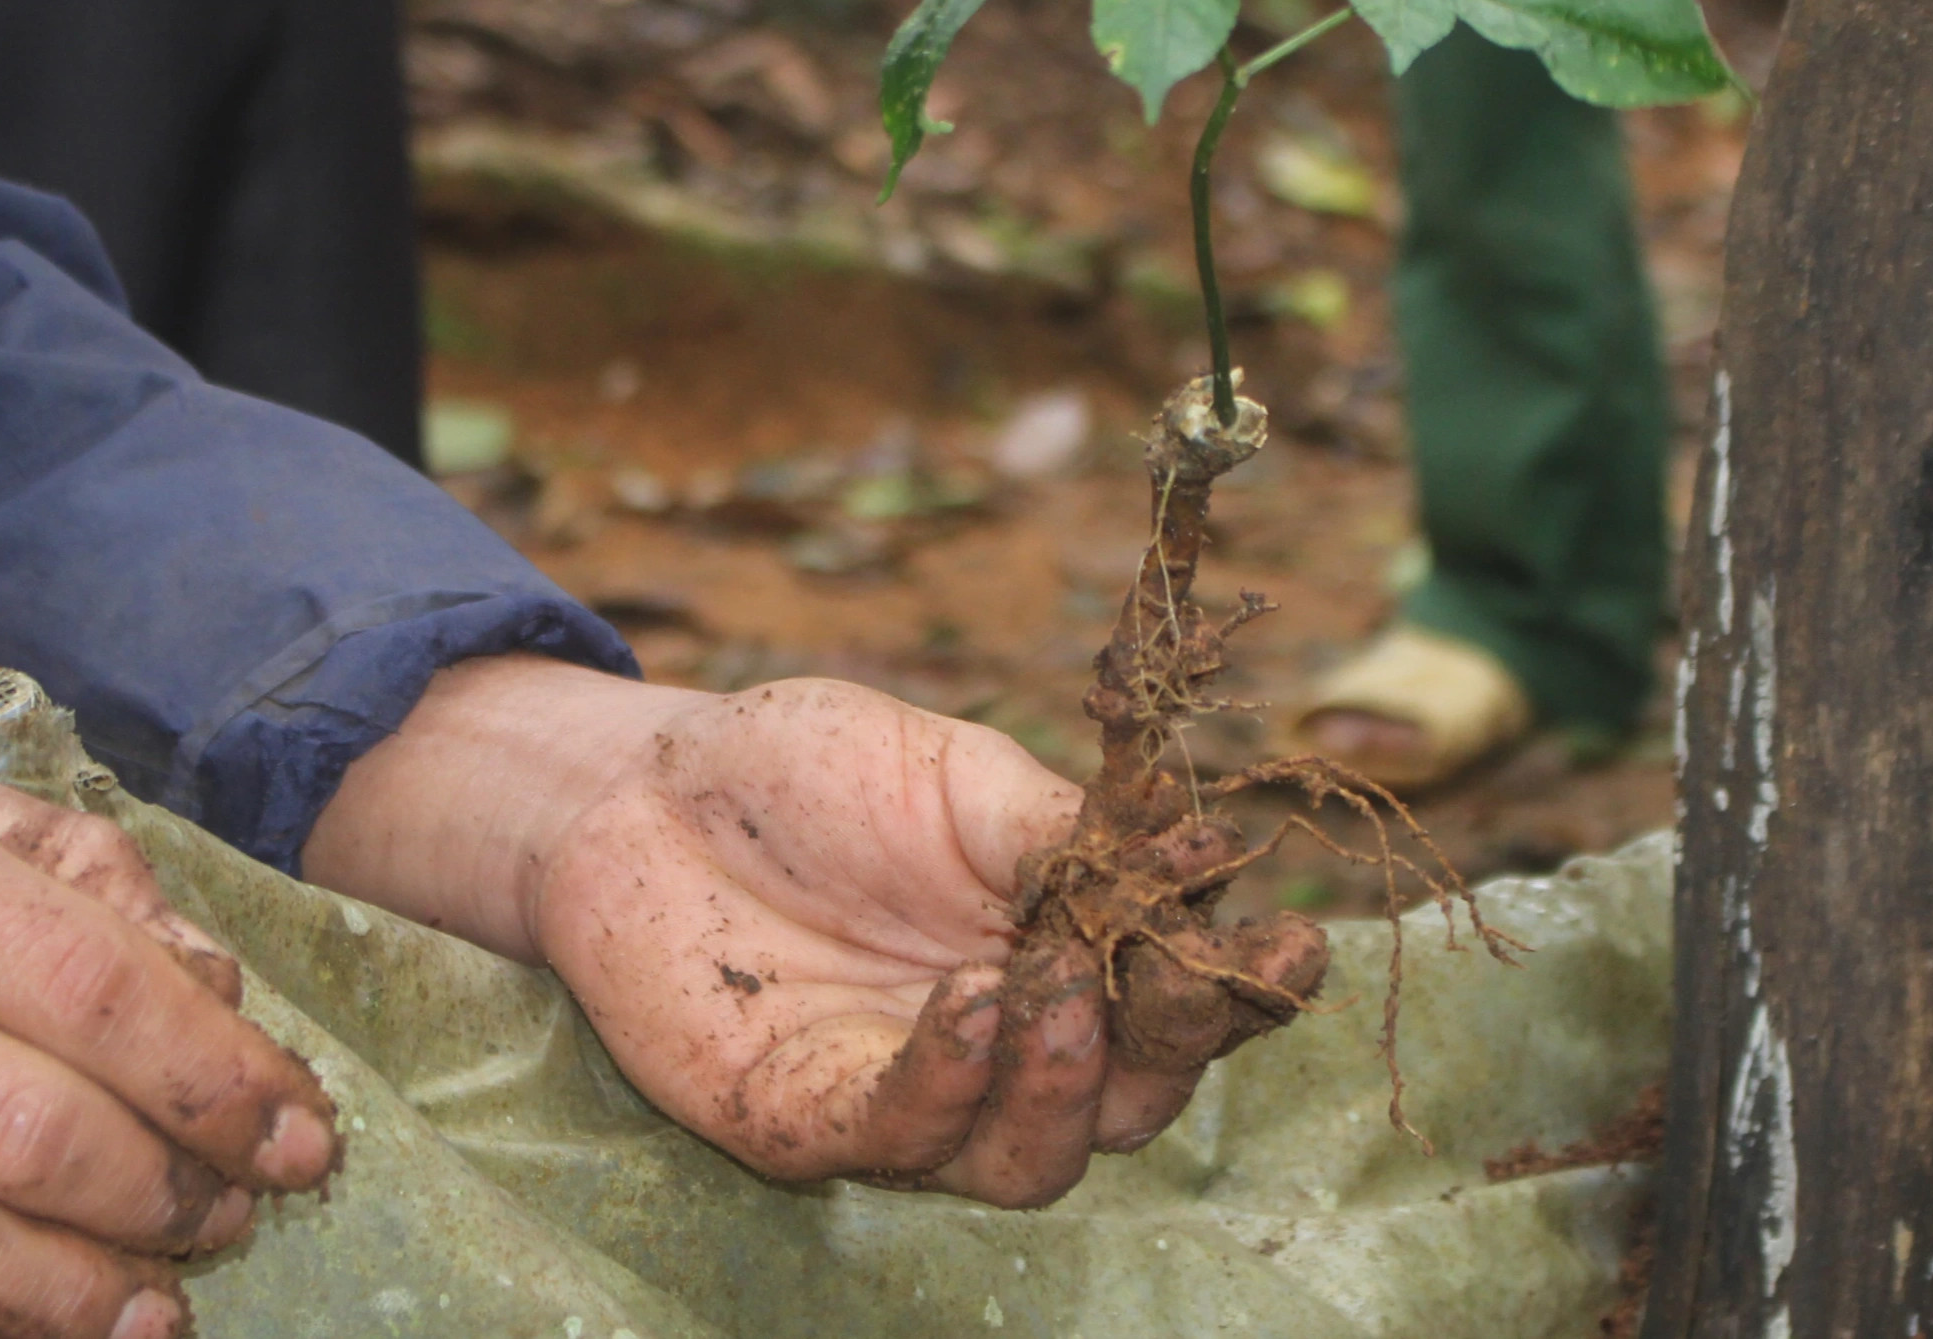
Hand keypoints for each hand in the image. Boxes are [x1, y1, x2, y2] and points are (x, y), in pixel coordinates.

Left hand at [304, 658, 1214, 1207]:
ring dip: (1063, 1083)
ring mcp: (909, 1096)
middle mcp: (1002, 1046)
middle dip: (1170, 1045)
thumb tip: (1195, 861)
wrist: (641, 784)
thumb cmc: (807, 775)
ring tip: (1055, 989)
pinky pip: (899, 1134)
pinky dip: (948, 1080)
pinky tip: (966, 1002)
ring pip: (1029, 1157)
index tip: (1291, 942)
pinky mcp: (807, 1122)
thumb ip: (1061, 831)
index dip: (1241, 986)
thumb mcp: (953, 774)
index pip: (1176, 1001)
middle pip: (1128, 1101)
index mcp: (1062, 952)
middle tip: (1175, 973)